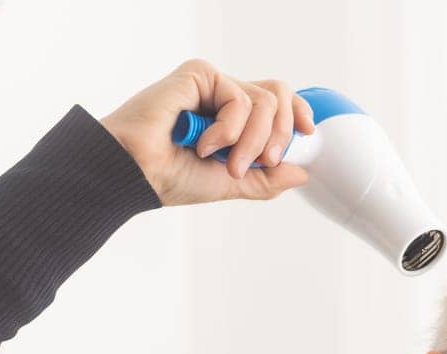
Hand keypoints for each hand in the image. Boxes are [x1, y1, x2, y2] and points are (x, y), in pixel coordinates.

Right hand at [97, 57, 316, 206]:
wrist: (139, 173)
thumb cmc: (172, 177)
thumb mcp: (232, 184)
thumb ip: (266, 178)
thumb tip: (302, 171)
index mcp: (232, 118)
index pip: (276, 102)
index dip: (298, 113)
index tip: (307, 133)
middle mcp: (223, 97)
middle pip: (278, 96)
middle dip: (279, 135)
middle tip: (264, 162)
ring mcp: (212, 85)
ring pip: (265, 101)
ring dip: (253, 141)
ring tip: (228, 163)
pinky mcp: (200, 75)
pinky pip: (239, 100)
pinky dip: (229, 130)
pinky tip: (205, 144)